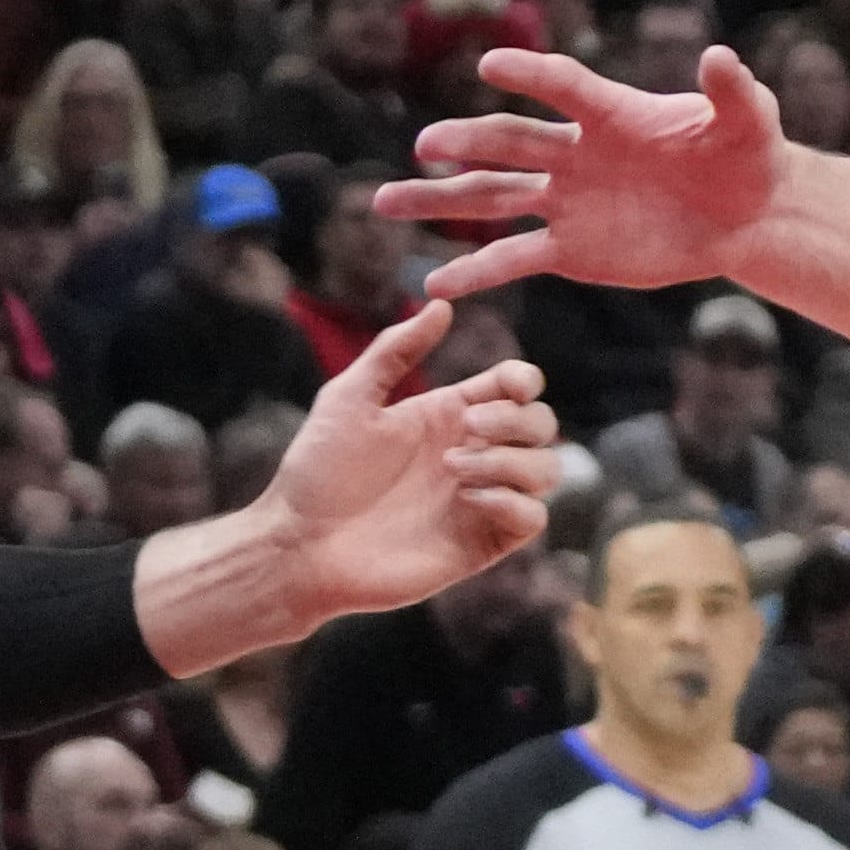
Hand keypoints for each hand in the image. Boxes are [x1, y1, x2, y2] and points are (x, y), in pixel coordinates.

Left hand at [244, 300, 564, 625]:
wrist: (303, 545)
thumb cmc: (318, 473)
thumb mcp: (349, 398)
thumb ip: (396, 350)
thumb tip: (441, 303)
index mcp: (448, 417)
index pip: (515, 390)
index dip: (524, 382)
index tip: (510, 385)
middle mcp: (474, 455)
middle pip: (542, 425)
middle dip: (518, 420)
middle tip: (467, 430)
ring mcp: (482, 500)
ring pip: (547, 470)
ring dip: (511, 463)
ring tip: (453, 472)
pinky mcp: (484, 542)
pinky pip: (533, 518)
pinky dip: (511, 503)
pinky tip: (467, 502)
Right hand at [386, 41, 795, 297]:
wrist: (748, 215)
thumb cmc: (749, 156)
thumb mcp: (751, 121)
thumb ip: (734, 92)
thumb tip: (723, 58)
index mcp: (611, 113)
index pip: (563, 87)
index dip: (530, 74)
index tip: (491, 67)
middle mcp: (575, 153)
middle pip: (509, 142)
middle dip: (466, 142)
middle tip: (425, 145)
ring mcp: (567, 201)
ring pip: (492, 198)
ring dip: (439, 199)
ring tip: (384, 203)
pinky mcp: (571, 250)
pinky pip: (514, 258)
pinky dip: (475, 273)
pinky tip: (433, 287)